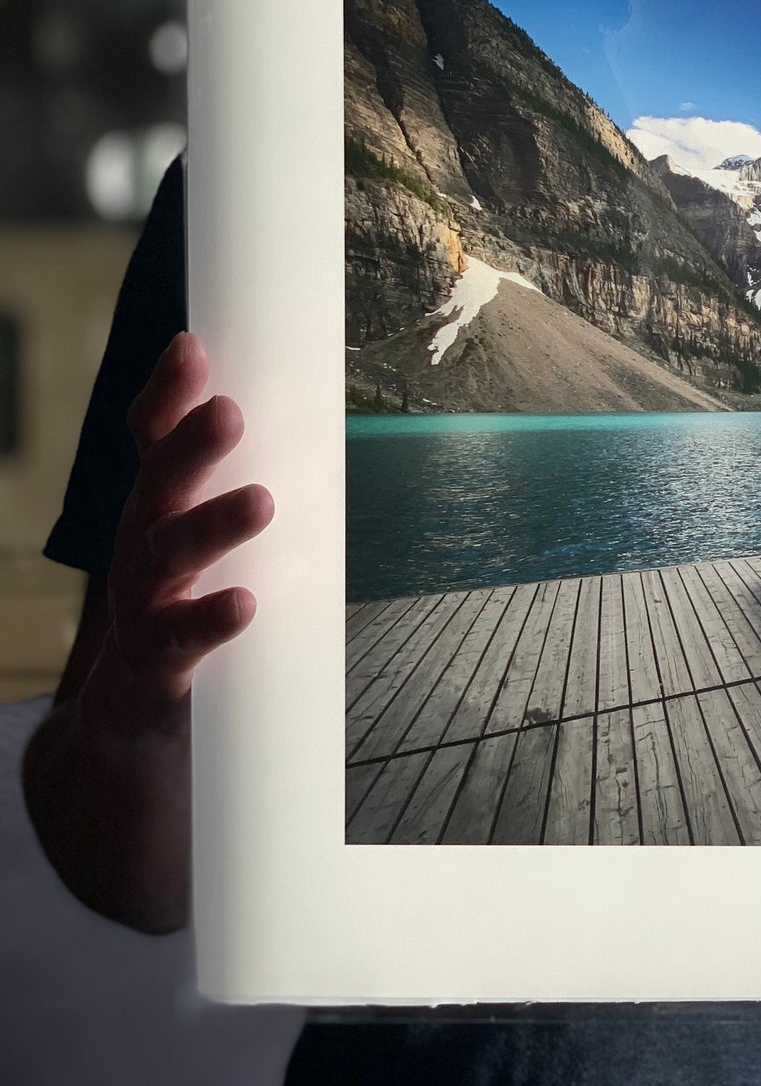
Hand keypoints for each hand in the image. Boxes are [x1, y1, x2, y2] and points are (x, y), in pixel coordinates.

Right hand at [22, 333, 272, 933]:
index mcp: (156, 517)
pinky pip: (179, 646)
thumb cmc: (182, 622)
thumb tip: (308, 418)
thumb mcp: (206, 551)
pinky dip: (210, 624)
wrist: (127, 739)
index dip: (168, 398)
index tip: (193, 346)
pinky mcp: (155, 678)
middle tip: (229, 412)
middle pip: (158, 491)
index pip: (153, 446)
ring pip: (166, 562)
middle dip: (189, 449)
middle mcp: (139, 555)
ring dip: (212, 529)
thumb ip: (241, 496)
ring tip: (263, 502)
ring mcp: (141, 616)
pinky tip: (246, 605)